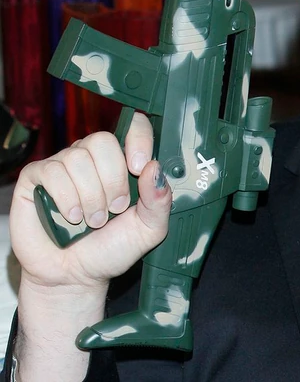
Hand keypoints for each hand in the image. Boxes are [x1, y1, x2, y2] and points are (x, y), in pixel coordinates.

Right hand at [10, 112, 170, 293]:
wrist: (75, 276)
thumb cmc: (112, 249)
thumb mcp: (149, 229)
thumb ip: (160, 200)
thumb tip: (155, 167)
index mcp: (124, 163)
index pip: (133, 126)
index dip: (138, 139)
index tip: (138, 168)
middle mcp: (94, 158)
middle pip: (103, 140)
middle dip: (113, 179)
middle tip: (115, 208)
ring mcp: (64, 165)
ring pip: (78, 157)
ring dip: (90, 195)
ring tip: (93, 220)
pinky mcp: (36, 177)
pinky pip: (51, 171)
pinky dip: (66, 198)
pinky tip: (71, 217)